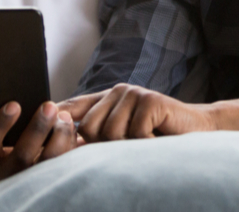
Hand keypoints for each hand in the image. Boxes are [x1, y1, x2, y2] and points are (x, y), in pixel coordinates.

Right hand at [0, 101, 78, 180]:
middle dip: (37, 128)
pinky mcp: (52, 179)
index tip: (14, 104)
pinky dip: (69, 142)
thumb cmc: (15, 140)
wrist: (35, 163)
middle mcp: (7, 174)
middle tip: (49, 106)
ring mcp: (31, 180)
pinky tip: (70, 126)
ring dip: (58, 135)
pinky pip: (64, 163)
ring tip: (64, 116)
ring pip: (47, 161)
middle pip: (21, 155)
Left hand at [60, 83, 216, 141]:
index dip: (57, 117)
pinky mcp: (151, 100)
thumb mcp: (124, 135)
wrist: (196, 131)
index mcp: (107, 98)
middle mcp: (118, 91)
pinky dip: (145, 145)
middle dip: (104, 145)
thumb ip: (98, 134)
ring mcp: (135, 93)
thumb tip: (66, 145)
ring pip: (110, 133)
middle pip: (88, 128)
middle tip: (127, 146)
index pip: (73, 106)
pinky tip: (156, 140)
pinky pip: (134, 134)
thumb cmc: (157, 137)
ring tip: (143, 143)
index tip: (41, 124)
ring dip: (128, 147)